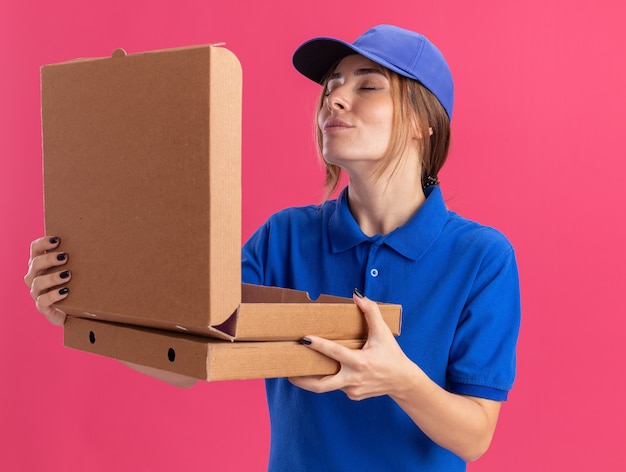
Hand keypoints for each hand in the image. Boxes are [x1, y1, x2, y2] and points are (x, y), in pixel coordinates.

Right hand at [24, 236, 70, 325]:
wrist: (78, 309)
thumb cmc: (77, 284)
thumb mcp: (77, 269)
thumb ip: (78, 256)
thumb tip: (96, 241)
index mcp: (41, 264)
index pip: (35, 249)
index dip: (43, 242)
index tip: (57, 239)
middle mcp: (35, 277)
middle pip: (34, 264)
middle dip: (49, 259)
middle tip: (65, 257)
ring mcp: (37, 293)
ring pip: (37, 282)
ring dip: (52, 277)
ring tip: (68, 274)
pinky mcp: (43, 307)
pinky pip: (42, 301)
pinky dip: (53, 295)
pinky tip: (65, 291)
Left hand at [289, 290, 414, 400]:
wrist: (403, 381)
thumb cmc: (392, 355)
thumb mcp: (383, 332)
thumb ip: (371, 311)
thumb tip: (357, 295)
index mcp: (360, 362)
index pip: (335, 353)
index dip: (319, 345)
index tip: (304, 339)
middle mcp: (354, 379)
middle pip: (321, 385)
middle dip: (302, 380)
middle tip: (286, 373)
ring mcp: (352, 390)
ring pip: (327, 386)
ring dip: (311, 379)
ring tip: (295, 373)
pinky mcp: (353, 395)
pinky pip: (337, 386)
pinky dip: (330, 379)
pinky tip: (325, 371)